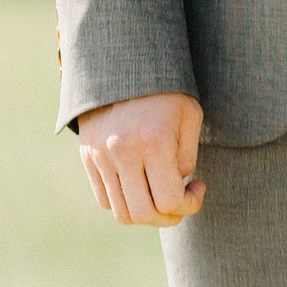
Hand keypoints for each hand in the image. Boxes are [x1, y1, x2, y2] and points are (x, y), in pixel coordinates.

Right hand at [76, 91, 205, 226]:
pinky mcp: (88, 158)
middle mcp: (122, 153)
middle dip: (169, 217)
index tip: (198, 187)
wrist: (124, 68)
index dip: (190, 204)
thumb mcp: (190, 116)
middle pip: (143, 214)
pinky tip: (141, 186)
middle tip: (181, 202)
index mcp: (153, 142)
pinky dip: (125, 203)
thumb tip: (176, 187)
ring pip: (121, 212)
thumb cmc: (167, 93)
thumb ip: (187, 157)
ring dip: (146, 214)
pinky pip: (105, 199)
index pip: (169, 200)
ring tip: (161, 197)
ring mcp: (101, 158)